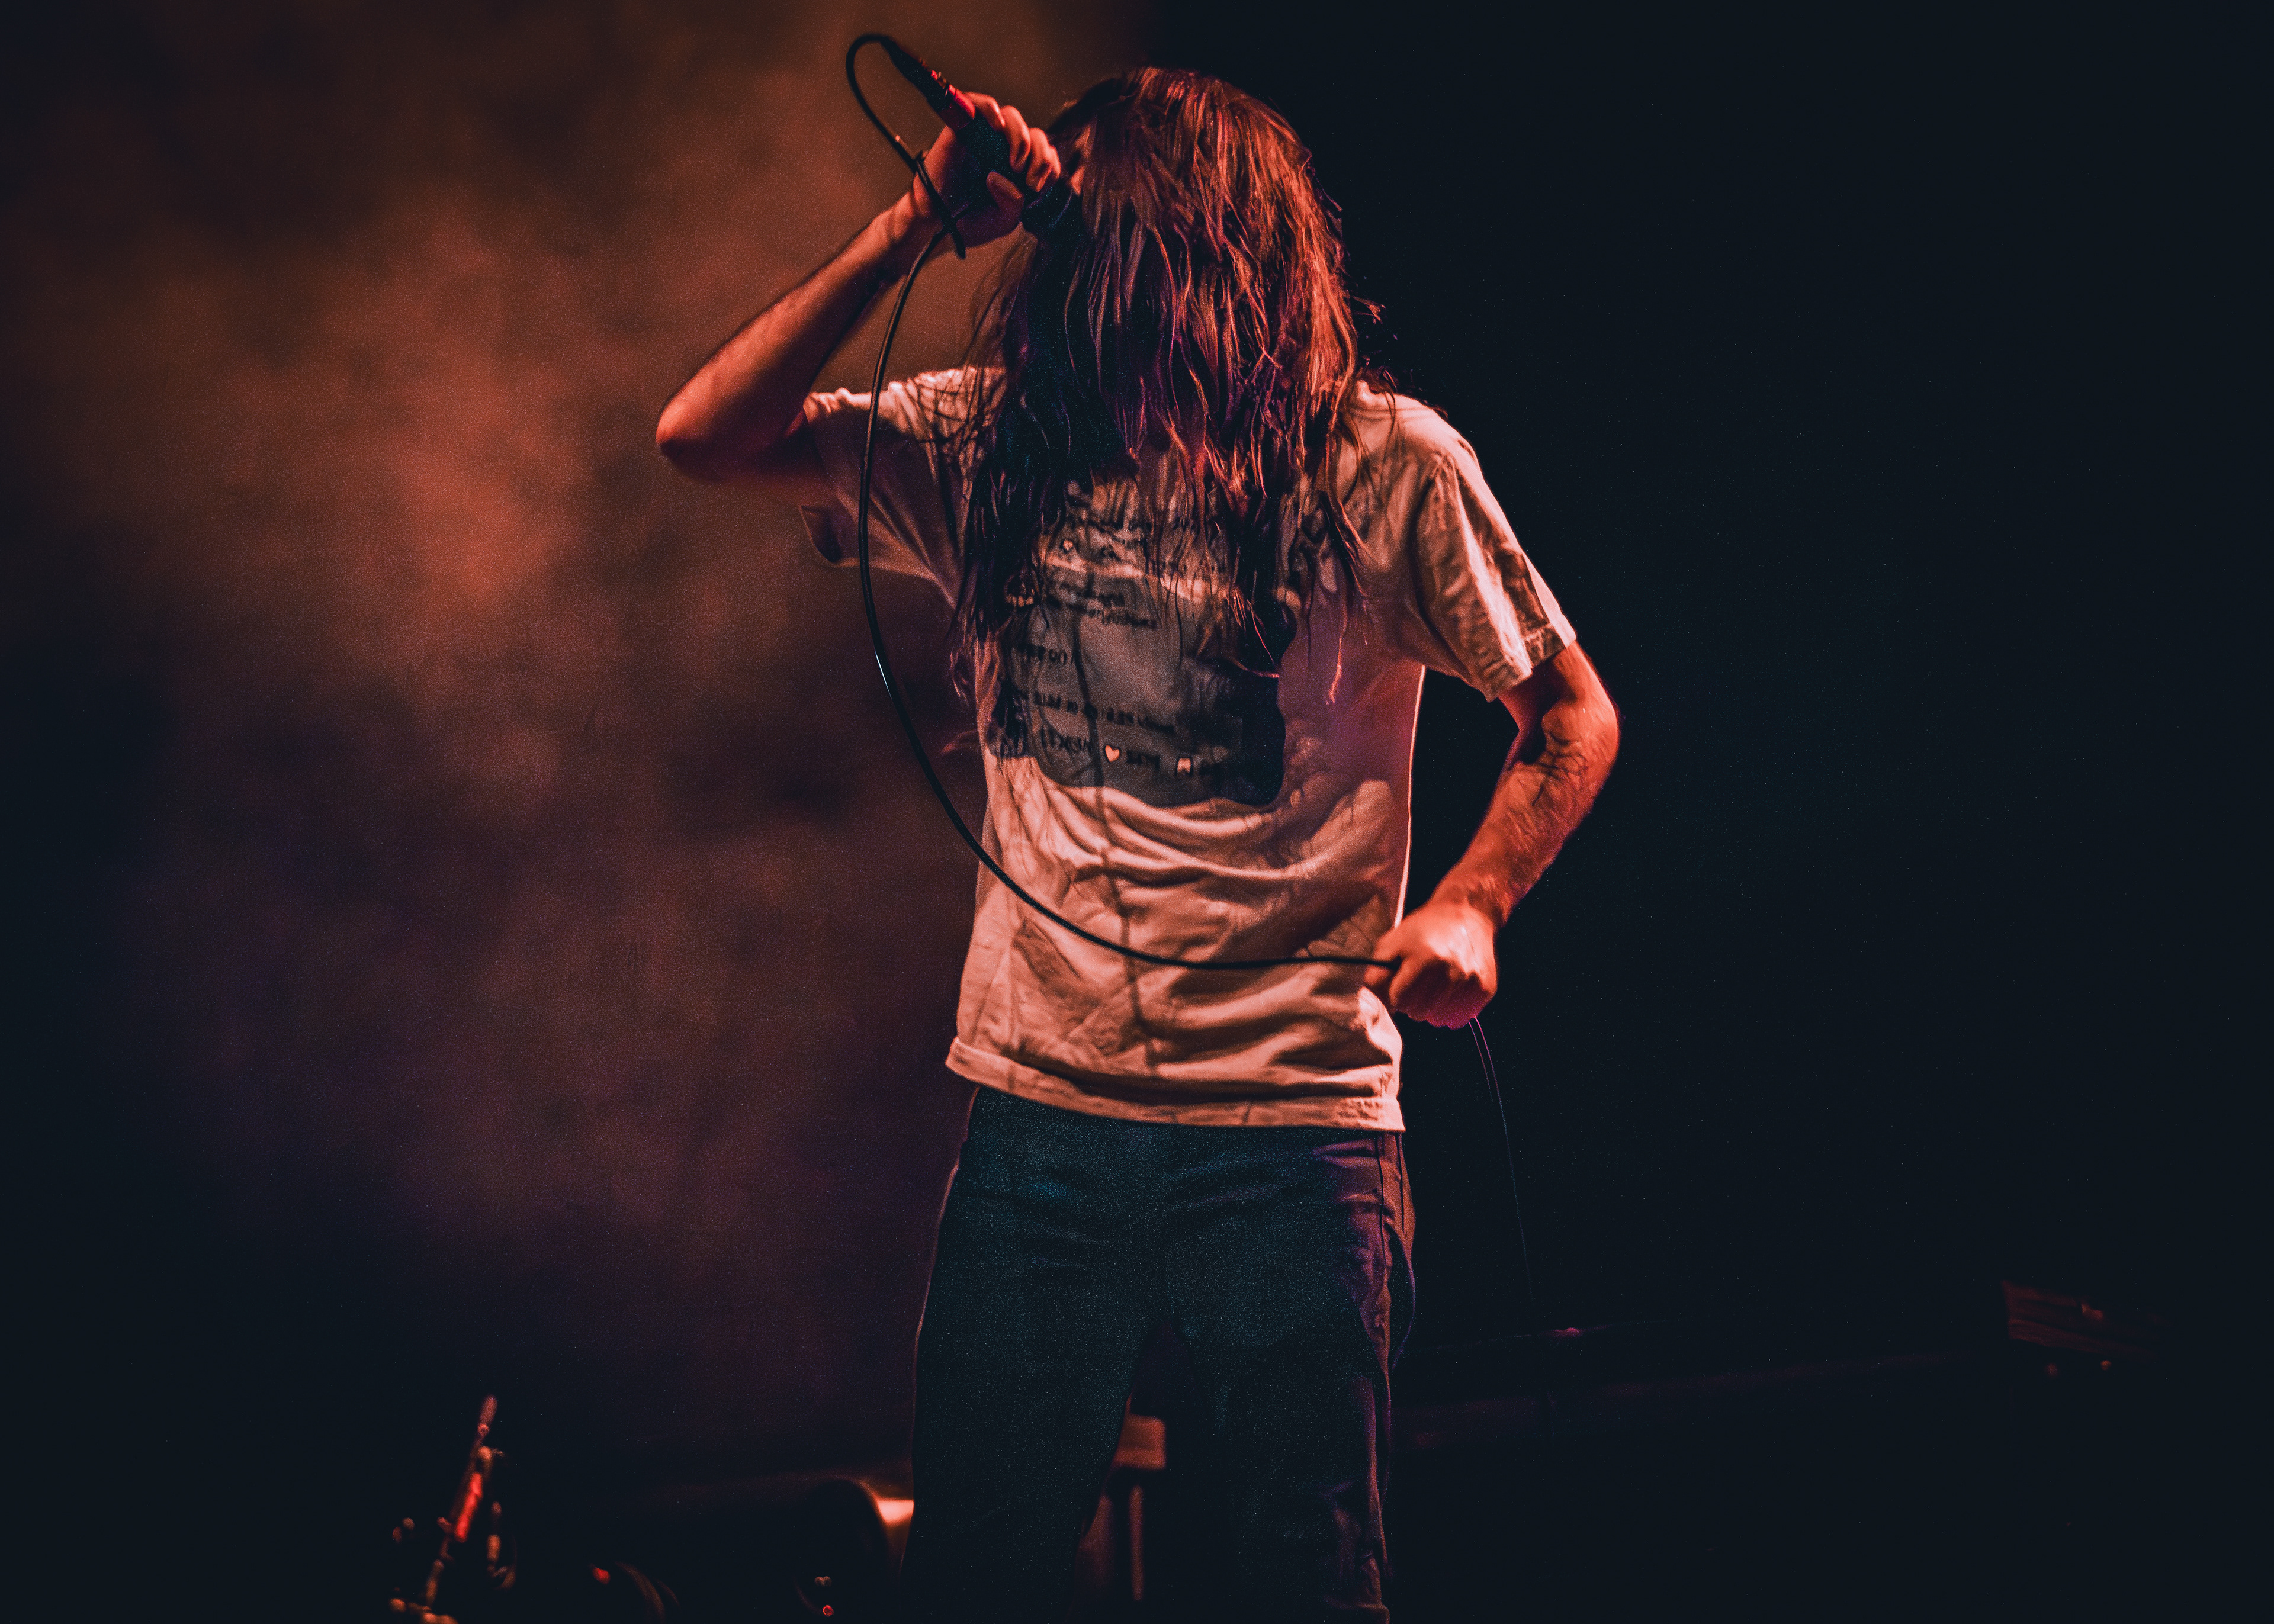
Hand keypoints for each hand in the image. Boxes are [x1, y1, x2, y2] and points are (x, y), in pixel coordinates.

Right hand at [907, 94, 1062, 248]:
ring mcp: (983, 137)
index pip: (1046, 154)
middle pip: (1034, 134)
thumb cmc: (969, 220)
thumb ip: (1014, 203)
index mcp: (1018, 168)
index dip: (1049, 168)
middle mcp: (1003, 149)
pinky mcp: (960, 129)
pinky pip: (977, 103)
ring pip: (1012, 117)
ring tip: (1014, 164)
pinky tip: (997, 127)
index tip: (1036, 188)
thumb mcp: (1003, 220)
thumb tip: (1003, 178)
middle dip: (1040, 157)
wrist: (937, 225)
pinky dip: (991, 108)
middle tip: (1028, 181)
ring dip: (1021, 138)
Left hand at [1364, 900, 1499, 1027]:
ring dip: (1430, 1008)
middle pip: (1418, 1012)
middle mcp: (1451, 971)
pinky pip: (1459, 1018)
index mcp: (1424, 957)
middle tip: (1417, 983)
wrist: (1467, 914)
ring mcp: (1471, 981)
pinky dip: (1450, 1011)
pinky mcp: (1486, 988)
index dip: (1394, 994)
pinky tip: (1449, 993)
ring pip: (1438, 1019)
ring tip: (1433, 987)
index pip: (1399, 1000)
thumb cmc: (1424, 930)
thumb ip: (1378, 972)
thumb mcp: (1393, 942)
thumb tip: (1375, 1001)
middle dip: (1411, 1002)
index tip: (1399, 984)